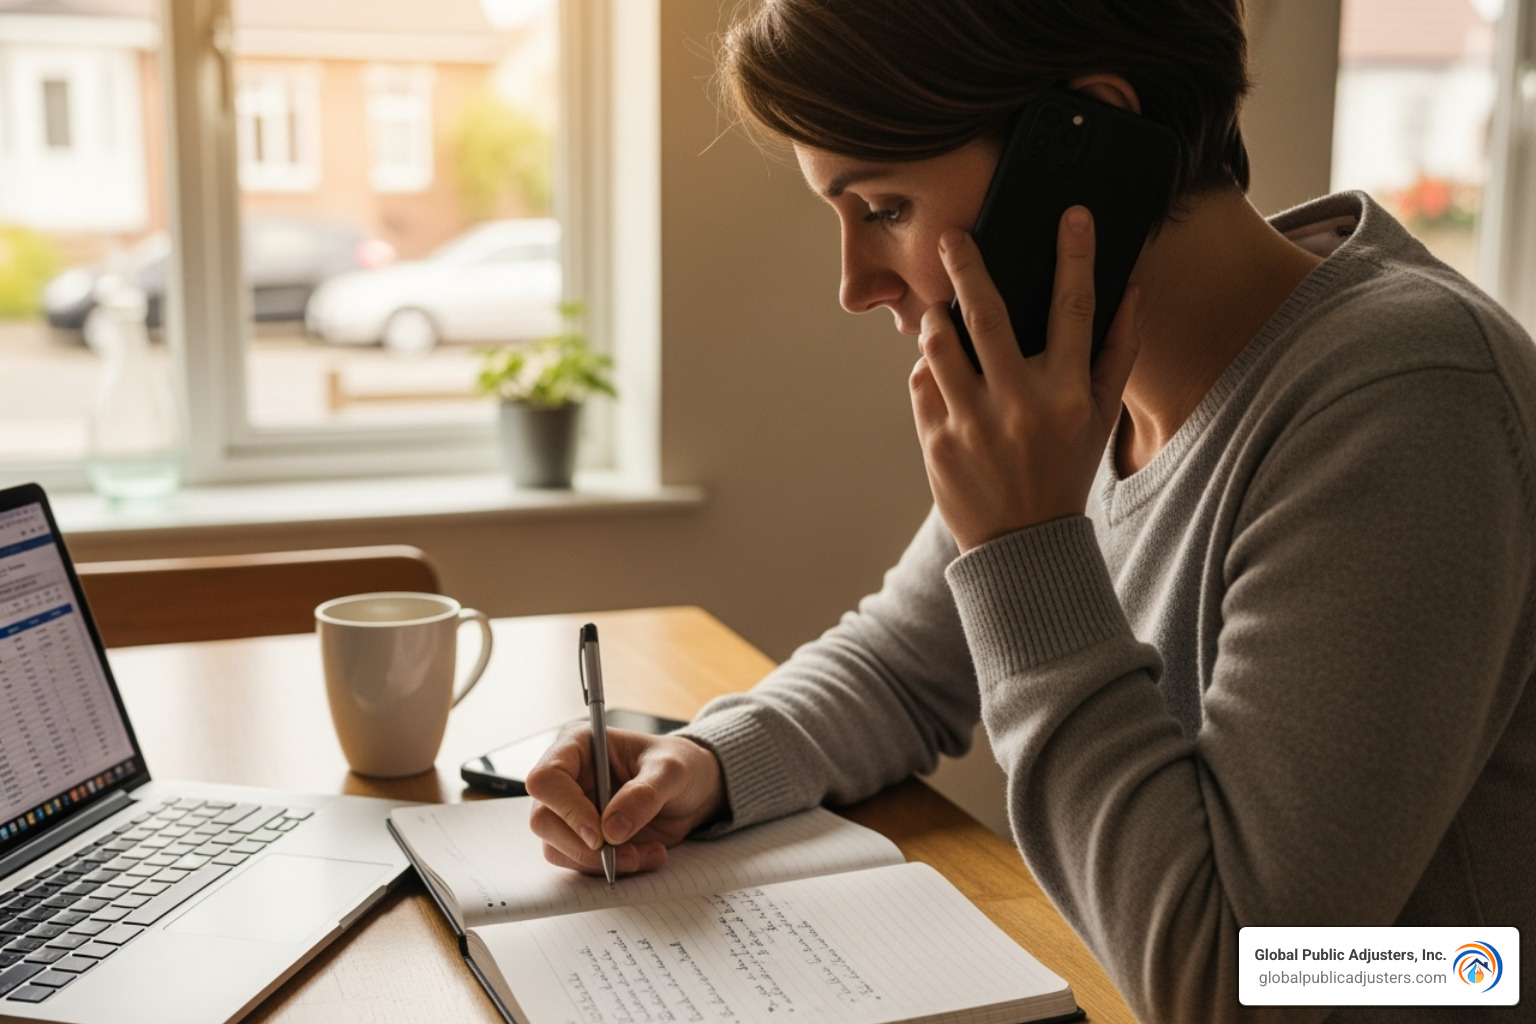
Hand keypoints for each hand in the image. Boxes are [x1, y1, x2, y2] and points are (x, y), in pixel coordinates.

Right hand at [525, 725, 724, 875]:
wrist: (693, 790)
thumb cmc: (679, 765)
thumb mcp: (671, 771)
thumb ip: (644, 795)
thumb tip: (611, 830)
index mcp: (577, 746)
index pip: (546, 779)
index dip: (565, 808)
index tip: (598, 833)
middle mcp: (567, 779)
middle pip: (544, 821)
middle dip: (584, 847)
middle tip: (627, 853)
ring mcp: (571, 811)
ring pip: (558, 849)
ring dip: (601, 863)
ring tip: (647, 853)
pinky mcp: (583, 839)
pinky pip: (580, 864)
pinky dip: (612, 868)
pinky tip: (646, 855)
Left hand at [910, 207, 1139, 551]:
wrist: (1022, 543)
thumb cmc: (1065, 469)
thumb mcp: (1101, 417)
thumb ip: (1118, 352)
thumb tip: (1131, 289)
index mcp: (1067, 394)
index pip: (1075, 309)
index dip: (1076, 256)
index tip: (1071, 215)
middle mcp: (1019, 404)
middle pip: (988, 313)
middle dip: (967, 265)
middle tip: (952, 236)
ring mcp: (972, 423)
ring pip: (941, 344)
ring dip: (936, 318)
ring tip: (939, 311)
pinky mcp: (936, 440)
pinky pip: (923, 383)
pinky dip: (930, 370)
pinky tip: (943, 376)